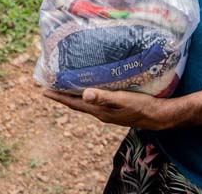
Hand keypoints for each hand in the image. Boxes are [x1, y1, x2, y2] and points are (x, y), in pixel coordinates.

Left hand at [42, 88, 174, 129]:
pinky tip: (90, 88)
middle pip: (77, 103)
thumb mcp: (122, 100)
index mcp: (99, 111)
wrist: (158, 116)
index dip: (58, 97)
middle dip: (63, 95)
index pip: (74, 104)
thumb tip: (84, 95)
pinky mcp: (115, 109)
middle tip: (50, 85)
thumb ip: (104, 98)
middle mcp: (100, 113)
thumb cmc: (141, 106)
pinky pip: (96, 101)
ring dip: (74, 94)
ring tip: (65, 85)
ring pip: (86, 102)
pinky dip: (88, 94)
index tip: (43, 91)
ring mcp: (108, 112)